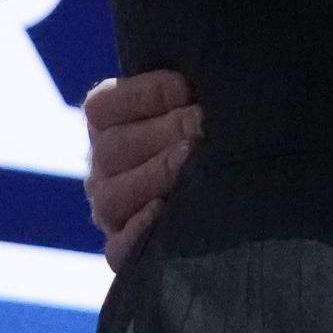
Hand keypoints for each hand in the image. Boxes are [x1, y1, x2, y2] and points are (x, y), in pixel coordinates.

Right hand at [83, 69, 198, 270]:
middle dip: (163, 132)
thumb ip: (192, 88)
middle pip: (112, 148)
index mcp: (108, 122)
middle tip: (202, 123)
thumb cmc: (215, 128)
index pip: (105, 106)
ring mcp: (108, 209)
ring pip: (113, 196)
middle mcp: (101, 165)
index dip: (144, 94)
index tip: (185, 88)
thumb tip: (202, 81)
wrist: (231, 188)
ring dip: (154, 174)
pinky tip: (165, 211)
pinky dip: (138, 233)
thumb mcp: (197, 100)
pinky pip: (117, 249)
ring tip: (191, 159)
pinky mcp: (122, 250)